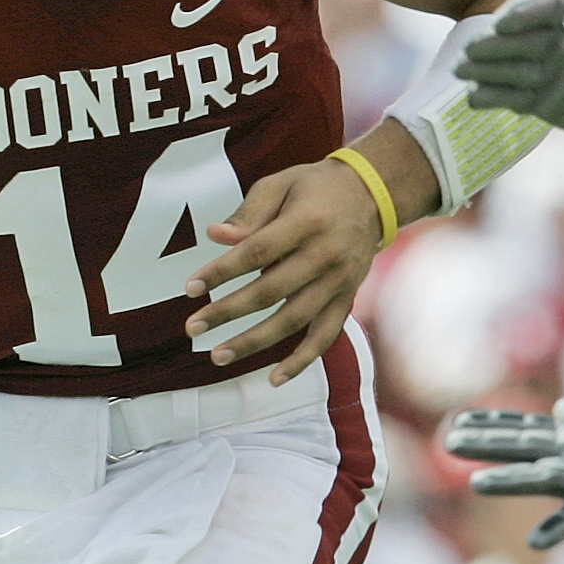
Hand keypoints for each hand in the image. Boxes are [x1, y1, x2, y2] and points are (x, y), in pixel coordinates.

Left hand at [182, 157, 382, 385]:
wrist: (372, 194)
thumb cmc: (316, 187)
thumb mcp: (281, 184)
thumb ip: (249, 212)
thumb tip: (216, 236)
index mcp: (306, 221)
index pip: (256, 252)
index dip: (221, 272)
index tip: (191, 287)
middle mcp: (326, 255)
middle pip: (270, 292)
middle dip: (227, 312)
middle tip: (192, 327)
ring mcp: (339, 281)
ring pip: (293, 320)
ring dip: (254, 341)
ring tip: (219, 355)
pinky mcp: (347, 298)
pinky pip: (325, 336)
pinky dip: (303, 360)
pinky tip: (275, 379)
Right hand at [457, 0, 563, 148]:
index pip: (552, 7)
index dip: (526, 12)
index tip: (504, 23)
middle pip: (526, 36)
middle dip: (498, 43)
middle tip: (472, 50)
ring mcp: (556, 67)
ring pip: (516, 65)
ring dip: (489, 68)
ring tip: (463, 72)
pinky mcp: (549, 99)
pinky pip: (518, 96)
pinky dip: (497, 98)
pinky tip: (475, 98)